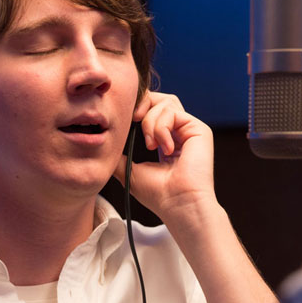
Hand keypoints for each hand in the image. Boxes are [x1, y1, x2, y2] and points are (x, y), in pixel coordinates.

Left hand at [113, 91, 216, 222]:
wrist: (178, 204)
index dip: (137, 108)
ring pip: (166, 103)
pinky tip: (164, 148)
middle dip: (142, 103)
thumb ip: (118, 154)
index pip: (151, 110)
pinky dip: (162, 128)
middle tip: (133, 119)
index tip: (124, 118)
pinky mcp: (198, 129)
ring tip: (150, 145)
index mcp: (166, 139)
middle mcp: (180, 132)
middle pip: (160, 98)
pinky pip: (173, 112)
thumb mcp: (129, 170)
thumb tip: (102, 141)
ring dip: (151, 121)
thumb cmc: (157, 194)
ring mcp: (190, 130)